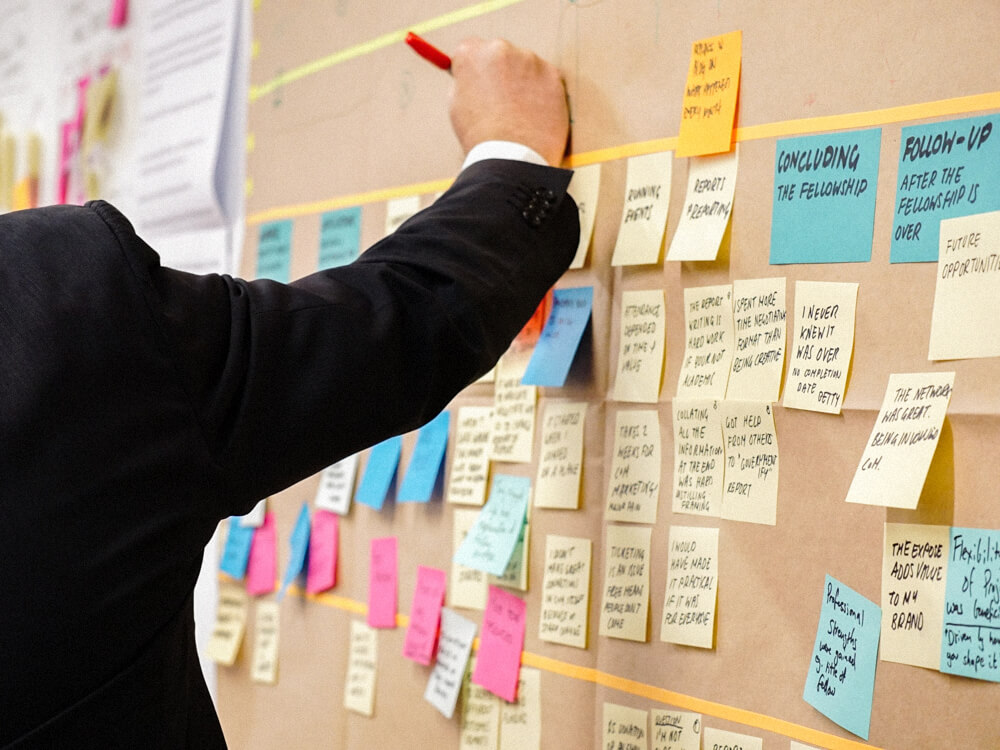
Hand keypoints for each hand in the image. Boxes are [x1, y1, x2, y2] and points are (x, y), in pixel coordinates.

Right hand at [449, 38, 568, 166]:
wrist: (512, 158)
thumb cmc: (480, 137)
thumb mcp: (457, 106)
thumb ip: (465, 83)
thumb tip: (473, 77)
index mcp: (471, 54)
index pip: (471, 49)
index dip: (475, 69)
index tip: (479, 82)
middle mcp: (501, 48)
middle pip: (500, 54)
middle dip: (501, 73)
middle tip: (501, 102)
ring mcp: (530, 60)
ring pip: (526, 67)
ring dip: (523, 83)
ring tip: (519, 115)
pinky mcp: (553, 75)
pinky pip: (546, 80)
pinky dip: (542, 94)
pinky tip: (535, 116)